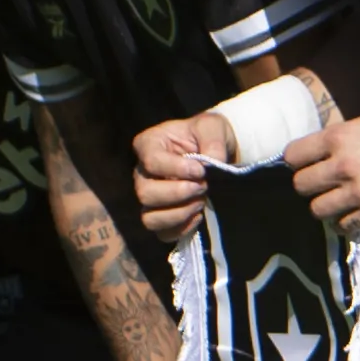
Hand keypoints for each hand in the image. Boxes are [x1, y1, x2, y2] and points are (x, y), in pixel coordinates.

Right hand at [130, 115, 221, 241]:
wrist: (216, 153)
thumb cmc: (208, 135)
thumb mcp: (213, 127)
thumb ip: (213, 140)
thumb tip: (215, 162)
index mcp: (149, 144)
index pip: (151, 162)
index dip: (176, 169)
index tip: (201, 170)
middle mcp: (142, 173)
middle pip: (145, 193)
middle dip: (178, 193)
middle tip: (203, 186)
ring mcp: (150, 198)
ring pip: (149, 218)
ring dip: (178, 214)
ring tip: (201, 201)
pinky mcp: (161, 216)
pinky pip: (162, 233)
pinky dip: (181, 229)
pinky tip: (198, 216)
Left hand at [293, 109, 359, 229]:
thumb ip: (342, 139)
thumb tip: (322, 152)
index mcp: (340, 137)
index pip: (293, 155)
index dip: (296, 161)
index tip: (304, 165)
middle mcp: (343, 165)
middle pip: (300, 185)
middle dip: (308, 186)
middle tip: (320, 185)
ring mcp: (358, 191)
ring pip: (317, 210)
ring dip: (325, 207)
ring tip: (335, 202)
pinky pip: (344, 226)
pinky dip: (346, 222)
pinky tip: (354, 214)